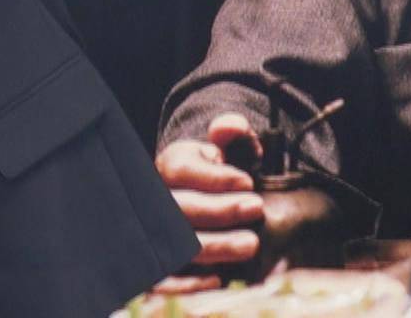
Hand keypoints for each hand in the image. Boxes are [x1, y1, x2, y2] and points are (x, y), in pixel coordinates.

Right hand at [150, 113, 263, 293]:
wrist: (217, 201)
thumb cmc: (228, 176)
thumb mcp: (235, 150)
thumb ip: (235, 135)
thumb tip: (229, 127)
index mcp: (171, 165)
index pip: (180, 169)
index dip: (214, 178)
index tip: (247, 182)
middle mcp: (157, 197)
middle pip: (178, 206)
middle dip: (219, 210)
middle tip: (256, 208)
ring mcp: (154, 230)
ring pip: (173, 242)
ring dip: (213, 246)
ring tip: (251, 243)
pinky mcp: (159, 262)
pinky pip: (160, 279)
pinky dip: (185, 283)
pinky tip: (218, 279)